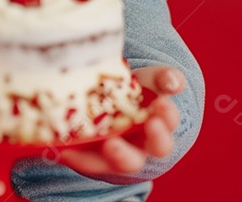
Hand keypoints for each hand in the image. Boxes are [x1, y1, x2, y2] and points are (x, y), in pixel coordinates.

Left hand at [58, 66, 184, 176]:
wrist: (101, 105)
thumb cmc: (130, 93)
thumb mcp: (145, 80)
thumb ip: (161, 78)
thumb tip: (175, 82)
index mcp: (159, 124)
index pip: (170, 122)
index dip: (168, 114)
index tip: (163, 102)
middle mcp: (144, 145)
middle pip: (157, 148)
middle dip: (156, 138)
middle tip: (151, 124)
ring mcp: (119, 156)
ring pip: (124, 162)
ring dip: (119, 154)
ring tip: (110, 144)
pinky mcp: (94, 160)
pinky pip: (88, 162)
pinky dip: (78, 157)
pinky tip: (66, 149)